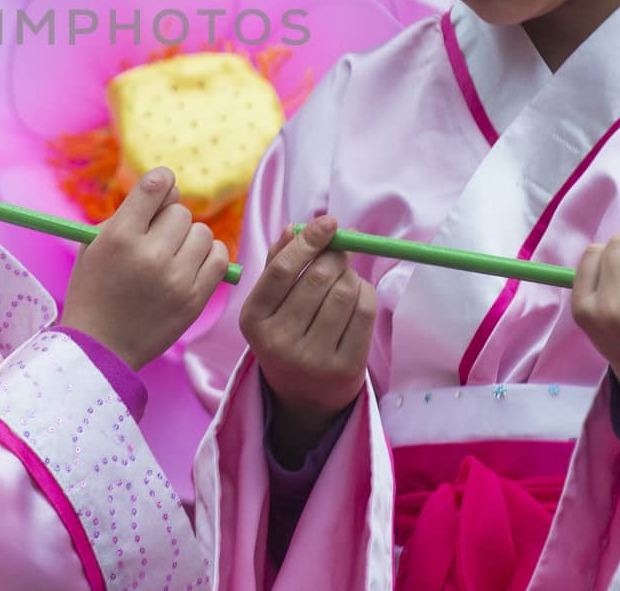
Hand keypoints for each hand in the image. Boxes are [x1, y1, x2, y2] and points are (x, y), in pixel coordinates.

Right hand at [60, 167, 228, 370]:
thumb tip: (171, 188)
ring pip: (202, 232)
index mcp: (120, 237)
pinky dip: (208, 256)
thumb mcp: (95, 245)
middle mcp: (150, 255)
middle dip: (167, 222)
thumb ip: (129, 212)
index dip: (161, 181)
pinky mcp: (194, 299)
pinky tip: (190, 265)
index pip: (154, 186)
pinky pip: (219, 257)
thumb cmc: (94, 290)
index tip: (161, 188)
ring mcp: (176, 279)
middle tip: (154, 241)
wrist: (100, 347)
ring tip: (170, 257)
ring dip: (188, 240)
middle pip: (180, 211)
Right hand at [239, 216, 376, 467]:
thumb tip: (295, 227)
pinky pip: (365, 312)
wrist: (303, 396)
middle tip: (339, 250)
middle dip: (335, 255)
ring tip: (344, 280)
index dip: (308, 241)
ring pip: (345, 292)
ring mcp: (313, 359)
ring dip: (351, 275)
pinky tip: (356, 298)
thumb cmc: (286, 334)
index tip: (328, 222)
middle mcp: (279, 342)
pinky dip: (366, 294)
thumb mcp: (269, 305)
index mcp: (253, 320)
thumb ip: (277, 263)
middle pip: (318, 278)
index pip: (282, 270)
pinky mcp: (345, 369)